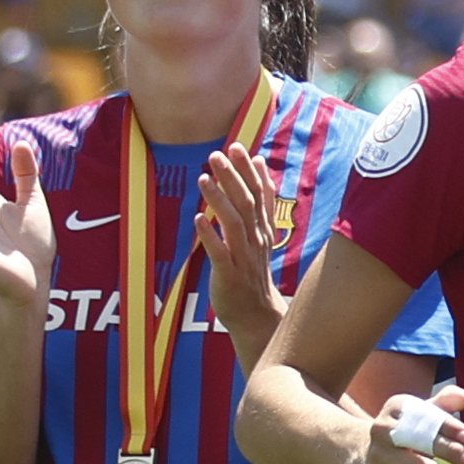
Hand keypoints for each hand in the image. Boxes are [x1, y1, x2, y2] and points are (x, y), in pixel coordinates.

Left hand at [192, 143, 288, 348]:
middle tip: (217, 154)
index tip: (239, 147)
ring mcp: (244, 258)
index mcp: (264, 230)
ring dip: (219, 201)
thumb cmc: (252, 272)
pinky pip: (220, 254)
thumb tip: (258, 165)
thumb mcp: (260, 235)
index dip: (249, 171)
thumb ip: (259, 203)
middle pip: (247, 204)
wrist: (256, 315)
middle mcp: (257, 241)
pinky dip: (210, 236)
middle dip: (233, 178)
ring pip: (234, 224)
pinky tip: (198, 219)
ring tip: (205, 178)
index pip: (259, 195)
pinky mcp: (230, 276)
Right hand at [363, 379, 463, 463]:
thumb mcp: (423, 413)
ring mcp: (379, 456)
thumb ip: (445, 403)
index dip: (449, 426)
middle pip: (420, 440)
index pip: (426, 414)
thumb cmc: (410, 432)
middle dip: (449, 450)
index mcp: (397, 407)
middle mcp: (383, 430)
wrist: (370, 455)